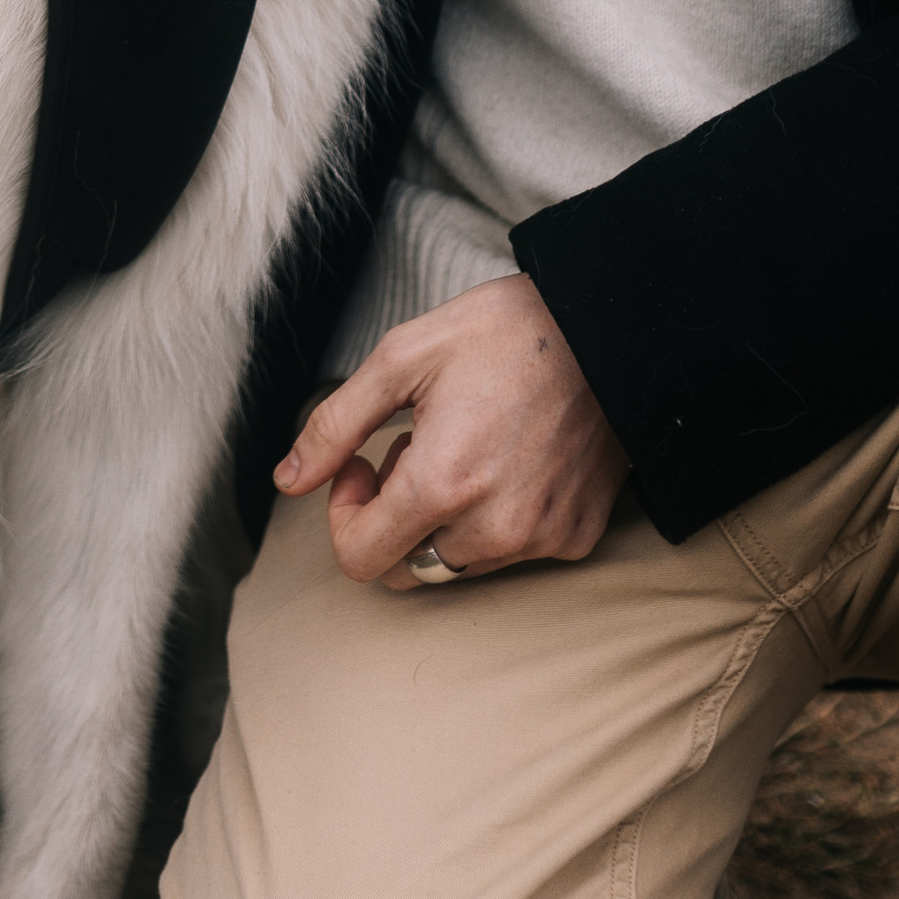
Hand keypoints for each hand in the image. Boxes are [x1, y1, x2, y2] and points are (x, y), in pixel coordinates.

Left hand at [274, 275, 627, 587]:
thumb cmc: (505, 332)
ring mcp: (541, 538)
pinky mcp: (576, 536)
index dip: (344, 513)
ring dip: (443, 520)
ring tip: (465, 448)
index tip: (362, 464)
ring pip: (457, 563)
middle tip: (412, 450)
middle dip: (391, 519)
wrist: (611, 329)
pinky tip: (510, 460)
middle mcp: (494, 528)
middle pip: (405, 568)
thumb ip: (334, 425)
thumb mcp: (402, 357)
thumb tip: (288, 481)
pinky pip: (513, 553)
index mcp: (442, 485)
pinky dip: (496, 519)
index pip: (359, 559)